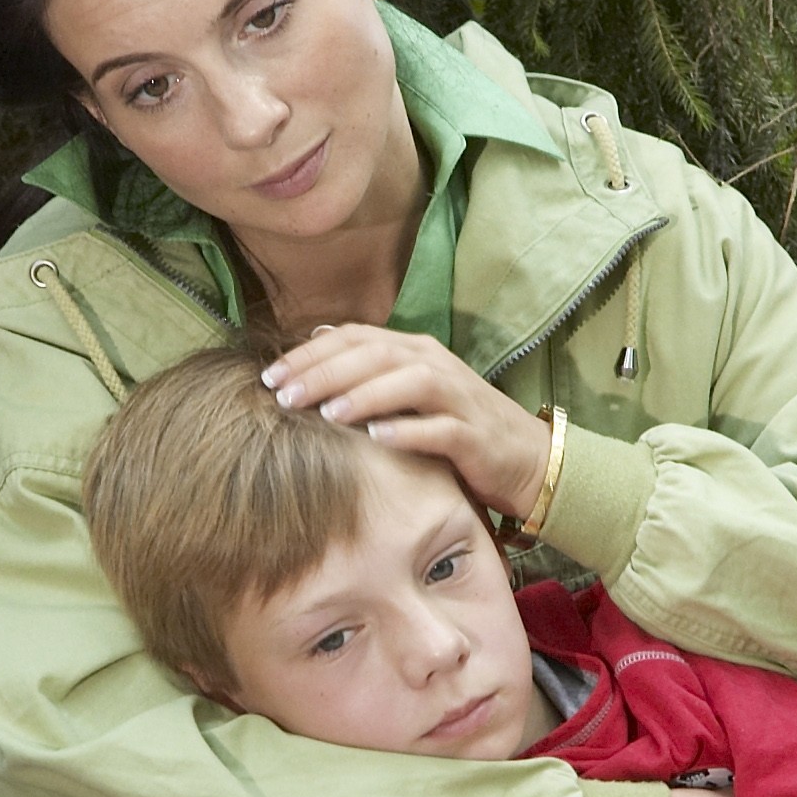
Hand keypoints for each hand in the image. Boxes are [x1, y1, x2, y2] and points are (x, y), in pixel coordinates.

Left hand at [261, 324, 551, 520]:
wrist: (526, 458)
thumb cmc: (456, 426)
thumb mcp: (411, 392)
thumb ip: (369, 368)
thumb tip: (316, 342)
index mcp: (415, 351)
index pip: (355, 338)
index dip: (311, 353)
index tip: (270, 376)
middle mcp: (436, 365)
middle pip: (375, 356)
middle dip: (325, 373)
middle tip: (284, 395)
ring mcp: (458, 398)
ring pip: (408, 383)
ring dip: (364, 395)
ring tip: (325, 414)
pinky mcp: (475, 436)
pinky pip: (440, 429)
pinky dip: (408, 431)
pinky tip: (376, 438)